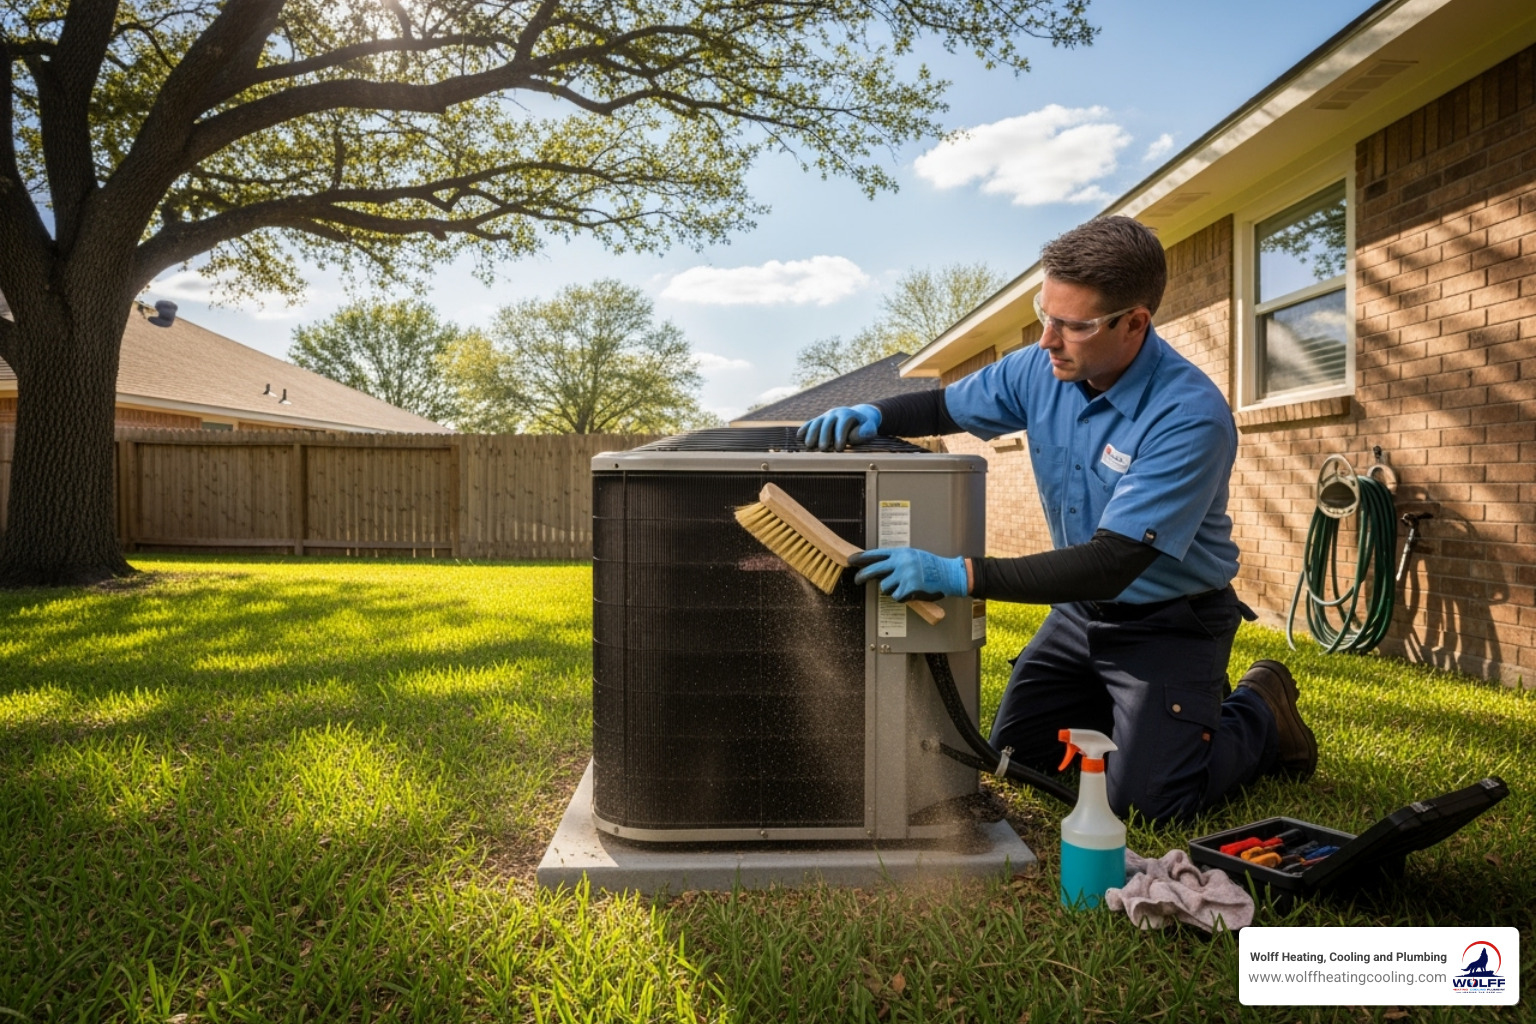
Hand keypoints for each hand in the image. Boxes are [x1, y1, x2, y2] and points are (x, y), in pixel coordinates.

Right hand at [796, 404, 880, 450]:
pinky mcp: (820, 420)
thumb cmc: (864, 426)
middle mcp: (835, 413)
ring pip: (817, 422)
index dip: (840, 436)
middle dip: (824, 436)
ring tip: (809, 446)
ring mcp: (826, 416)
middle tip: (823, 449)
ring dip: (812, 433)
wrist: (858, 416)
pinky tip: (799, 436)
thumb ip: (866, 432)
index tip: (839, 449)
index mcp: (847, 414)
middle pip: (827, 422)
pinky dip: (805, 428)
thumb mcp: (870, 427)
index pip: (842, 424)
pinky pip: (810, 422)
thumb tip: (856, 436)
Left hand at [850, 547, 967, 601]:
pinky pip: (897, 596)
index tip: (851, 560)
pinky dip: (902, 597)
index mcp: (901, 553)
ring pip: (885, 587)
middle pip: (874, 570)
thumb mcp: (912, 556)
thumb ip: (896, 560)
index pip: (876, 554)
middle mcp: (901, 562)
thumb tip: (877, 570)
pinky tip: (912, 591)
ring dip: (892, 589)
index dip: (862, 558)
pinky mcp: (909, 587)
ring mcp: (904, 575)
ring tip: (905, 586)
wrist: (948, 574)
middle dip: (863, 576)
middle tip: (857, 580)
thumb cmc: (931, 566)